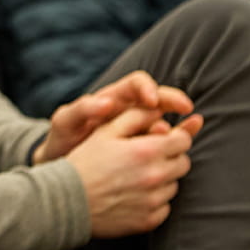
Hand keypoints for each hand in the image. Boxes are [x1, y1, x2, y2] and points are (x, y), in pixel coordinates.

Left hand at [34, 71, 193, 162]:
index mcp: (112, 98)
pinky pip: (165, 143)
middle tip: (185, 108)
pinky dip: (176, 143)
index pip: (136, 83)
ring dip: (175, 126)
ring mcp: (140, 130)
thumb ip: (81, 109)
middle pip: (158, 98)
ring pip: (165, 122)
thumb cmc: (64, 138)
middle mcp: (130, 111)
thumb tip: (107, 103)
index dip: (147, 87)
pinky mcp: (144, 149)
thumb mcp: (65, 122)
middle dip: (173, 100)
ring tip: (176, 136)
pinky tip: (183, 149)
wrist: (65, 165)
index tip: (152, 100)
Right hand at [65, 105, 202, 237]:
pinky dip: (154, 200)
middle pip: (183, 163)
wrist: (66, 200)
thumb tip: (159, 111)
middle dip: (170, 157)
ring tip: (135, 177)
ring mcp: (154, 200)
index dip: (173, 136)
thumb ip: (135, 116)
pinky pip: (165, 207)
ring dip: (163, 179)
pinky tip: (133, 195)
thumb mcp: (104, 132)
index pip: (182, 140)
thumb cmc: (84, 161)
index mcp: (147, 151)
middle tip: (146, 158)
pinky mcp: (150, 220)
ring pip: (174, 185)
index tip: (160, 139)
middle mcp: (156, 176)